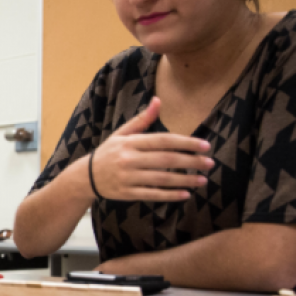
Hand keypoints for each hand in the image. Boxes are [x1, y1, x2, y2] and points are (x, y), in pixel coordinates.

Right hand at [91, 97, 213, 200]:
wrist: (85, 177)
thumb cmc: (108, 153)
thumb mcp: (121, 134)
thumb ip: (142, 120)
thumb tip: (158, 100)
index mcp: (130, 142)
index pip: (163, 140)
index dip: (185, 143)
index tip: (205, 146)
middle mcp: (129, 159)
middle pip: (166, 159)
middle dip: (190, 162)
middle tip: (210, 163)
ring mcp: (127, 177)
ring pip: (161, 179)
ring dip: (184, 180)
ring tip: (202, 180)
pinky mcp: (127, 193)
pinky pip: (152, 194)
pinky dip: (169, 195)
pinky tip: (185, 195)